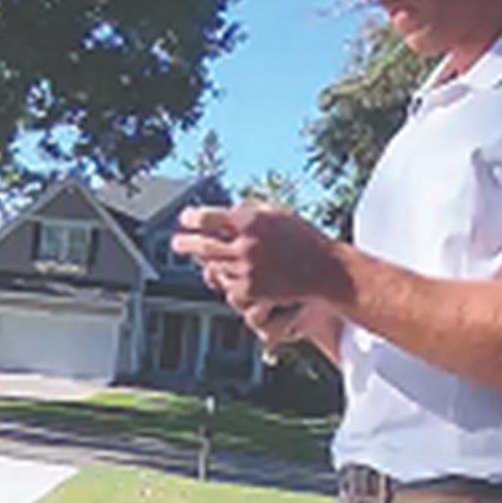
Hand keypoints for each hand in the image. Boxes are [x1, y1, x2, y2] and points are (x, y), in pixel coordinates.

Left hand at [171, 203, 349, 319]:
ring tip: (206, 258)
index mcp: (250, 220)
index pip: (206, 217)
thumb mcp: (274, 213)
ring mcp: (247, 270)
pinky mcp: (251, 291)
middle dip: (183, 244)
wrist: (324, 271)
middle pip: (200, 245)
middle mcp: (245, 245)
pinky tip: (230, 275)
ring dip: (207, 263)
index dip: (191, 218)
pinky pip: (227, 286)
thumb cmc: (301, 239)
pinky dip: (226, 281)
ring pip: (212, 267)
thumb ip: (246, 211)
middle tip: (177, 243)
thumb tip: (219, 212)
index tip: (186, 218)